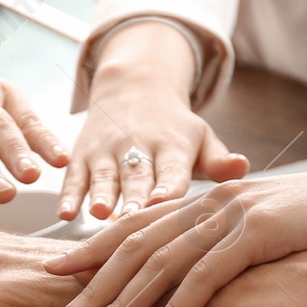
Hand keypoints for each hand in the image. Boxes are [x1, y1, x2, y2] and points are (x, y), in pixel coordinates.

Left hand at [47, 162, 306, 306]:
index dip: (92, 253)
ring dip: (118, 302)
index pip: (138, 228)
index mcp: (214, 207)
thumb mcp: (275, 243)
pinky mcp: (264, 232)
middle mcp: (216, 206)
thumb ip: (233, 262)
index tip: (52, 280)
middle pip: (134, 246)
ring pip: (160, 261)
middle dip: (90, 285)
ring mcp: (237, 216)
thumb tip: (207, 289)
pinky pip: (207, 276)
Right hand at [60, 21, 245, 221]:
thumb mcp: (200, 137)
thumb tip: (242, 167)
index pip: (173, 169)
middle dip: (134, 197)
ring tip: (100, 213)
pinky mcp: (82, 155)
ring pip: (104, 176)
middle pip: (137, 176)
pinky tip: (64, 214)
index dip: (169, 186)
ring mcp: (107, 151)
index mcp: (173, 144)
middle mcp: (138, 145)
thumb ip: (218, 160)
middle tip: (133, 218)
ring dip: (101, 194)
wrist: (133, 87)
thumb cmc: (174, 128)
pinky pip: (74, 177)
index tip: (166, 203)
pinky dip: (69, 195)